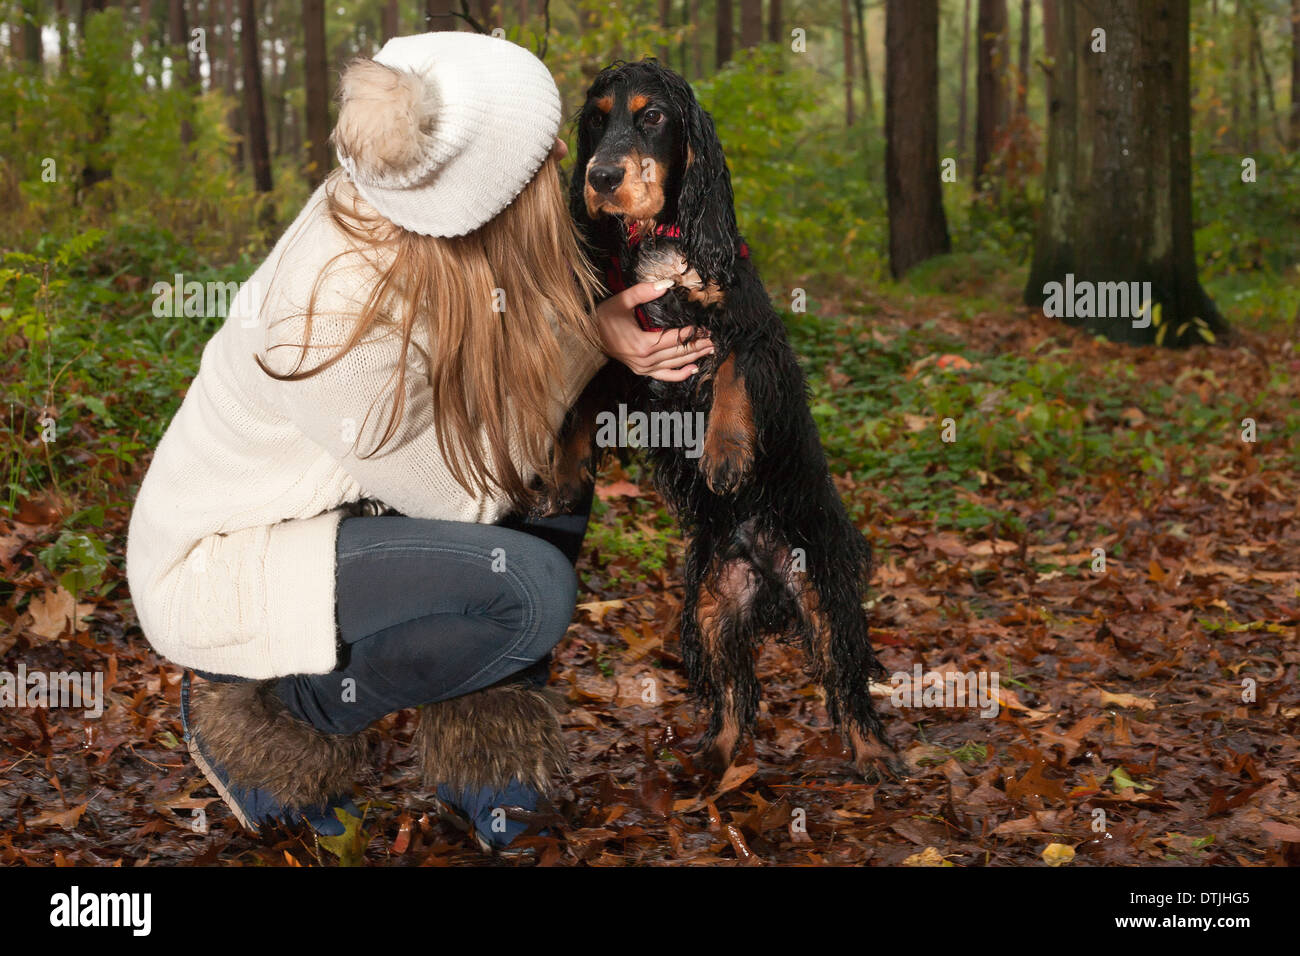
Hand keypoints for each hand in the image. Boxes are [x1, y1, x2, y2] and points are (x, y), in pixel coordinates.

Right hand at [595, 279, 714, 381]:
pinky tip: (693, 369)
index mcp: (642, 344)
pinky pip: (665, 376)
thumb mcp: (621, 301)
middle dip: (697, 345)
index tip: (704, 327)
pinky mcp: (642, 371)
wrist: (586, 337)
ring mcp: (643, 368)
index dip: (690, 333)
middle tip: (713, 339)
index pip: (673, 338)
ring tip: (709, 350)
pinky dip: (680, 374)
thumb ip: (644, 292)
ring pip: (675, 364)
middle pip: (678, 352)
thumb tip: (666, 284)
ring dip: (693, 357)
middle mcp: (645, 360)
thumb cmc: (602, 318)